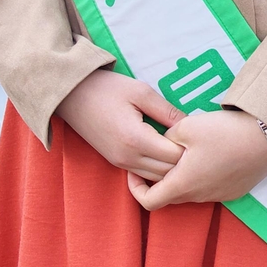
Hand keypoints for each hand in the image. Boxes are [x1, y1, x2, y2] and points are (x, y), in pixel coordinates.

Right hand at [56, 69, 183, 181]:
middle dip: (182, 159)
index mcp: (136, 139)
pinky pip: (143, 173)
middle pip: (168, 173)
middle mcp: (128, 158)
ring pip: (156, 177)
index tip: (194, 132)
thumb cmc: (108, 89)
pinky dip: (156, 166)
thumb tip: (191, 125)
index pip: (175, 157)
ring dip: (170, 165)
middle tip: (190, 140)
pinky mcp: (116, 162)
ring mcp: (120, 163)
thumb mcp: (142, 92)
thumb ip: (168, 111)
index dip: (188, 146)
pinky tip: (162, 149)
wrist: (72, 95)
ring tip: (177, 144)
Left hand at [127, 109, 266, 211]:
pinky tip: (208, 155)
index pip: (149, 202)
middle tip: (157, 156)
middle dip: (158, 179)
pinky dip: (200, 177)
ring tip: (185, 152)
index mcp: (183, 183)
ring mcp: (218, 195)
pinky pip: (208, 188)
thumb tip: (161, 143)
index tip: (134, 172)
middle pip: (169, 196)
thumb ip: (165, 138)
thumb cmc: (225, 131)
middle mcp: (199, 196)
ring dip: (181, 177)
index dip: (135, 189)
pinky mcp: (233, 191)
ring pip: (189, 192)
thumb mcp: (186, 126)